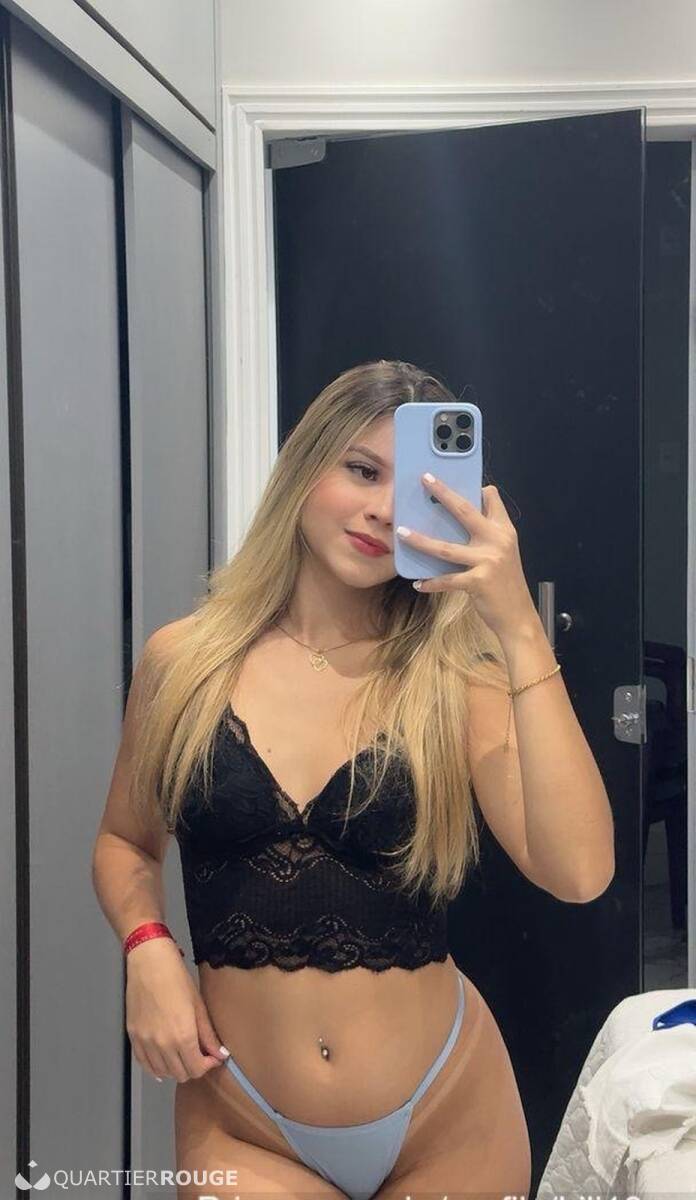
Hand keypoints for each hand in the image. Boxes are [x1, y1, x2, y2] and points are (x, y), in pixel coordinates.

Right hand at [125, 939, 229, 1082]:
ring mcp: (145, 1042)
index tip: (212, 1057)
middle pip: (180, 1074)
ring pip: (162, 1072)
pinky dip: (155, 1067)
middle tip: (200, 1055)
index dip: (208, 1066)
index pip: (196, 1069)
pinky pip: (144, 1063)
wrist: (149, 962)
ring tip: (182, 1055)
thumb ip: (208, 1035)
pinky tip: (163, 1061)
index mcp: (182, 1036)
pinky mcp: (133, 1037)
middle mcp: (162, 1044)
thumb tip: (219, 1054)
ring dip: (175, 1068)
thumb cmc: (176, 978)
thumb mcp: (198, 1005)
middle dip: (194, 1068)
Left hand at [396, 476, 537, 639]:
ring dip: (420, 540)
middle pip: (465, 511)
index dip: (476, 487)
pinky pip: (447, 579)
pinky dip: (431, 583)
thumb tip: (456, 521)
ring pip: (446, 547)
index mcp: (504, 530)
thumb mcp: (503, 553)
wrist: (518, 615)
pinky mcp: (478, 581)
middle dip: (443, 493)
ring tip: (402, 533)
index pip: (492, 498)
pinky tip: (418, 584)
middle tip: (425, 480)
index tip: (457, 478)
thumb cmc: (505, 583)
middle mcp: (498, 540)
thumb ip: (486, 535)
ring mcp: (488, 560)